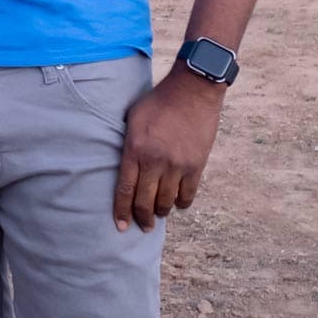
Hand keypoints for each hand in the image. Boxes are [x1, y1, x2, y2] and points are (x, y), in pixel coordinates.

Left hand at [112, 70, 224, 232]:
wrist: (192, 91)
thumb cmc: (158, 102)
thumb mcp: (133, 119)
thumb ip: (127, 144)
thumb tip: (123, 166)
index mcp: (135, 149)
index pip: (125, 190)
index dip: (122, 212)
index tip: (121, 227)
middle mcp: (155, 161)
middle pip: (145, 202)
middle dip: (142, 219)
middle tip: (142, 226)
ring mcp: (177, 165)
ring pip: (166, 202)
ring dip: (161, 212)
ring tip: (158, 213)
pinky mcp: (196, 166)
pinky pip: (187, 195)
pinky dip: (181, 203)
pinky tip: (176, 202)